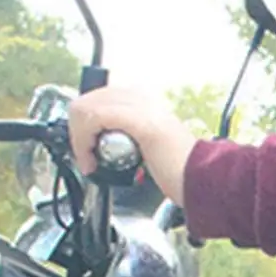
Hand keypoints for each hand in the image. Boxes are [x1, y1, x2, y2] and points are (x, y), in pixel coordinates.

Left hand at [67, 86, 198, 205]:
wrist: (199, 180)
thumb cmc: (178, 171)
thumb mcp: (146, 144)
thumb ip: (126, 136)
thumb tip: (102, 143)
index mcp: (140, 99)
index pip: (94, 99)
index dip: (82, 125)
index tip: (86, 151)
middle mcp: (137, 96)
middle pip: (85, 100)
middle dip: (76, 132)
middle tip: (85, 159)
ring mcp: (138, 105)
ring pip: (85, 107)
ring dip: (78, 139)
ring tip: (89, 163)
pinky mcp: (138, 120)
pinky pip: (94, 119)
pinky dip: (84, 142)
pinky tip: (91, 162)